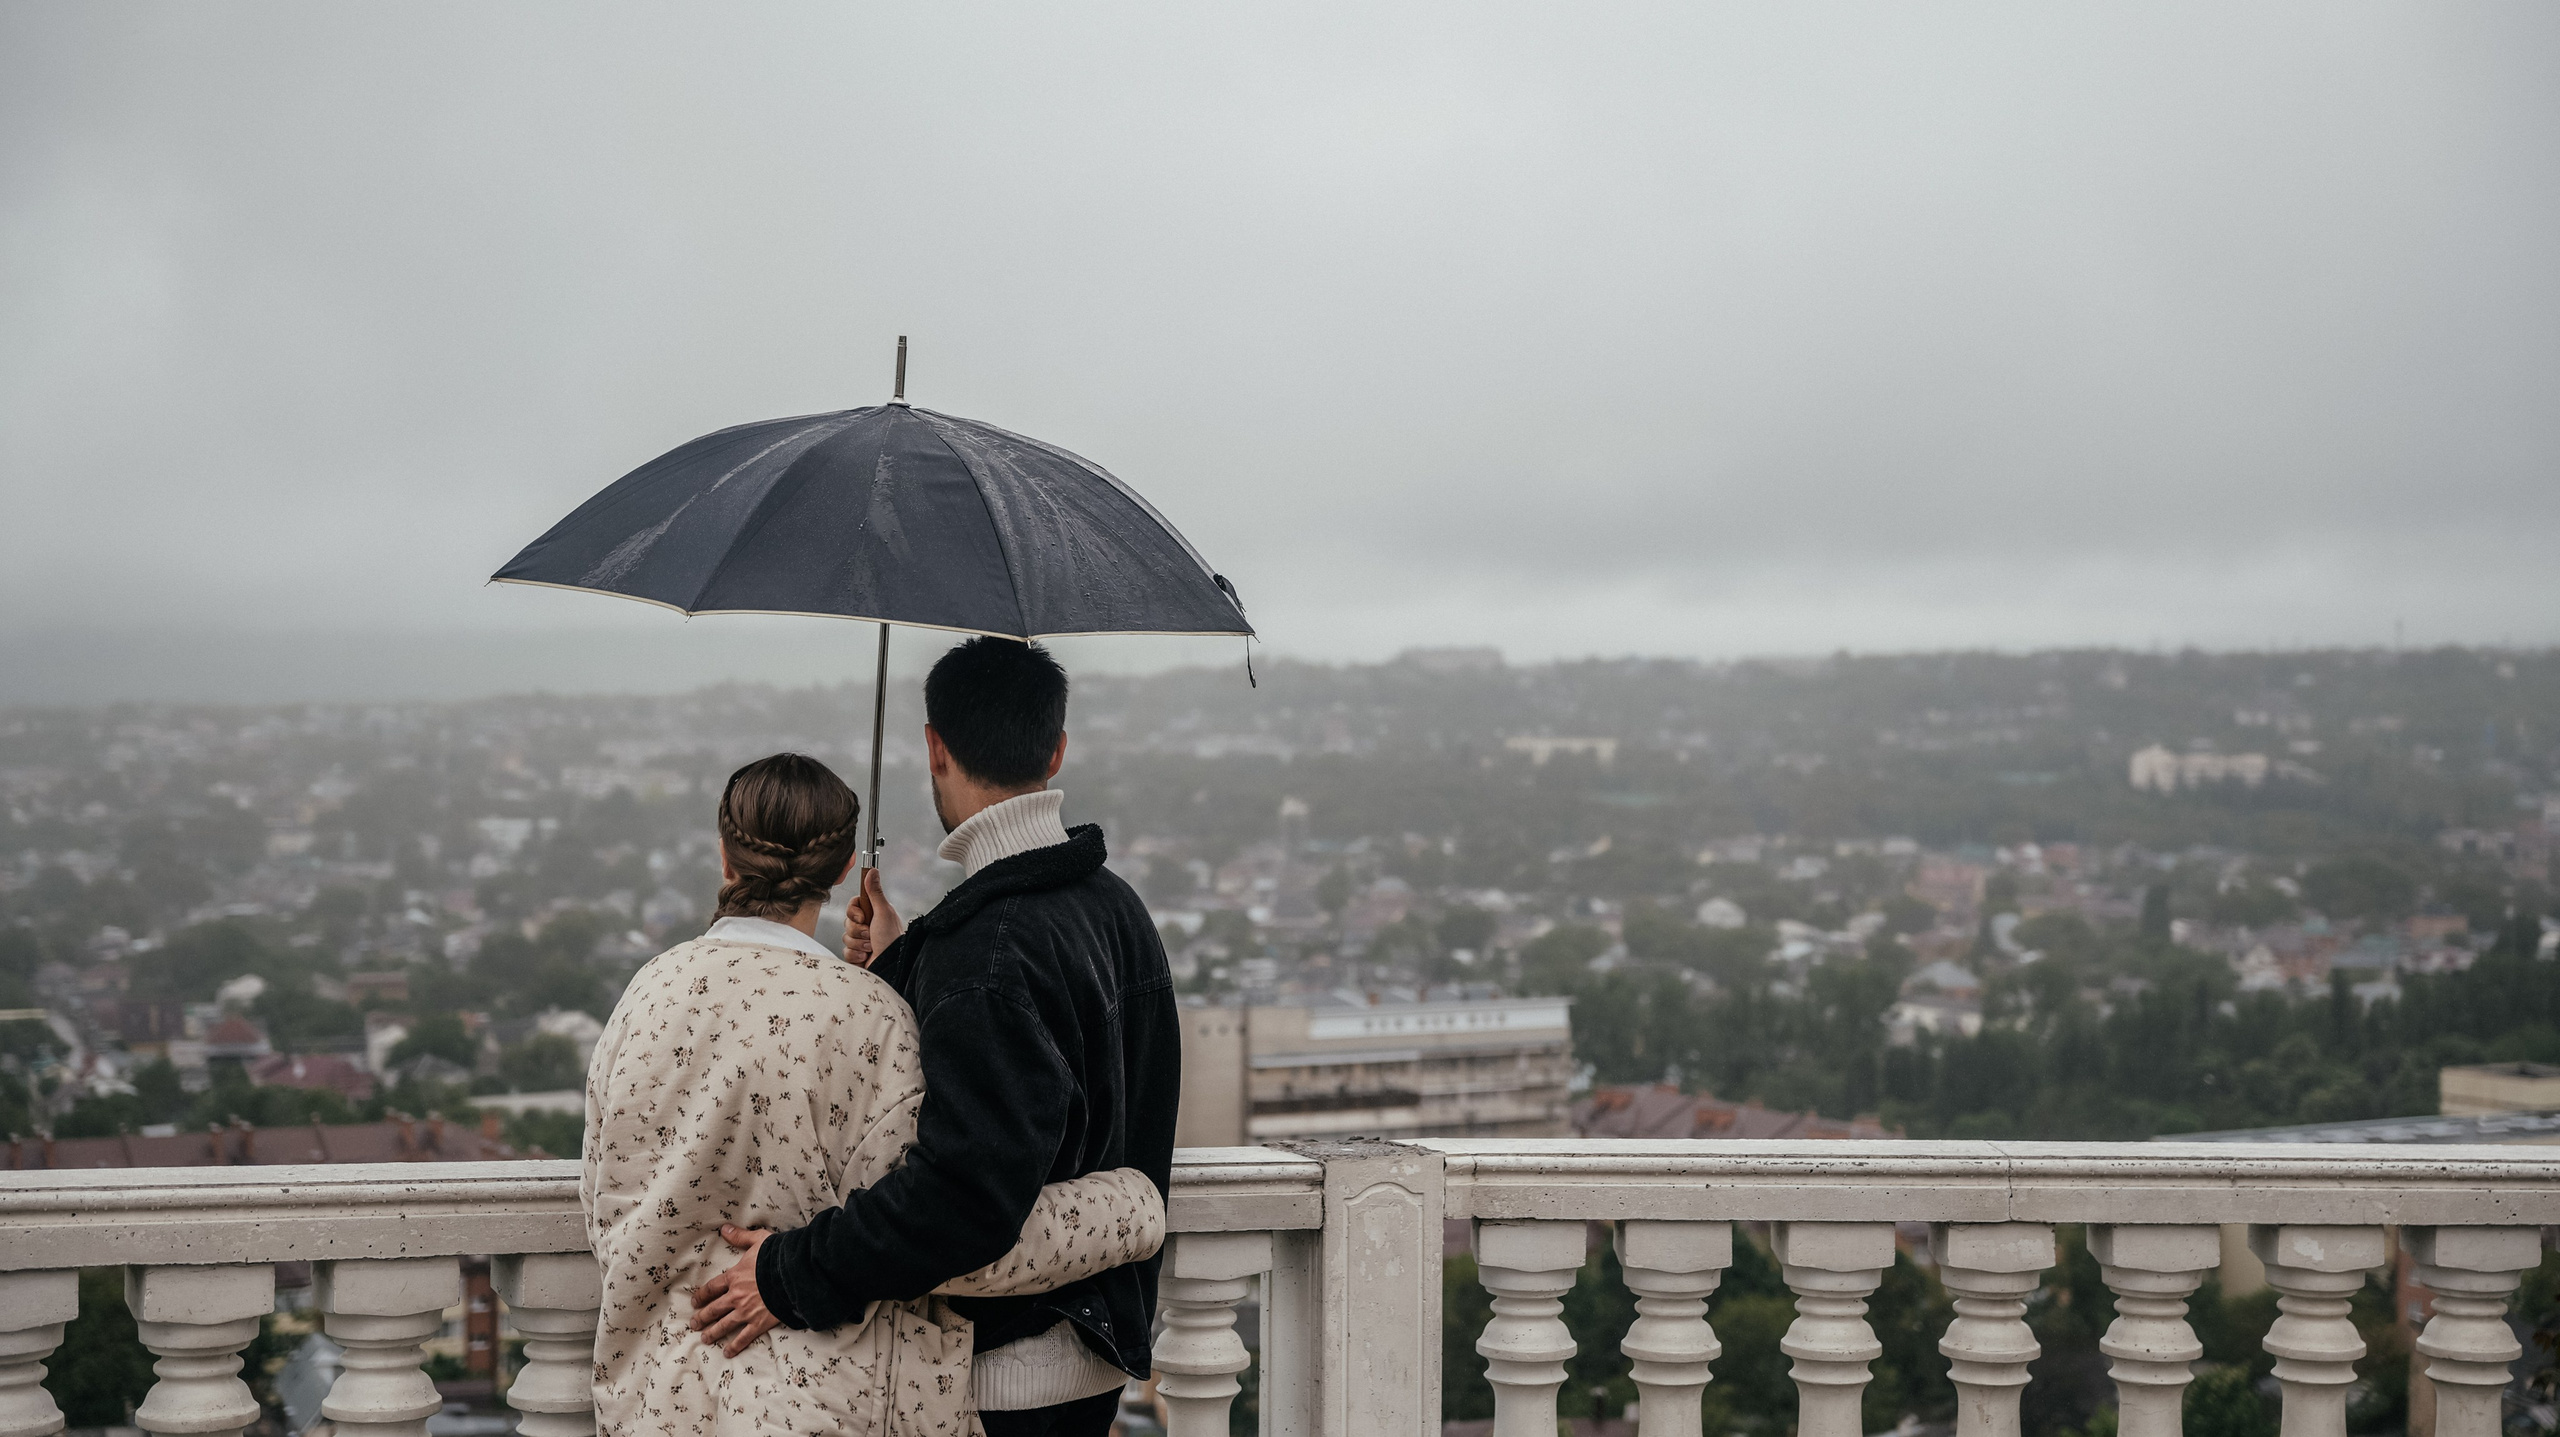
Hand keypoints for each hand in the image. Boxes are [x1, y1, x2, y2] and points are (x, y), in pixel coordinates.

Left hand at [689, 1225, 778, 1356]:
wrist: (793, 1275)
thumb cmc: (777, 1256)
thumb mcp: (758, 1240)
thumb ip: (740, 1236)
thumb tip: (724, 1229)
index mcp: (734, 1277)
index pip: (712, 1288)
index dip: (701, 1295)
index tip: (695, 1302)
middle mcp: (736, 1296)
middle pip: (714, 1309)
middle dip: (702, 1317)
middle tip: (694, 1323)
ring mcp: (746, 1311)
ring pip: (724, 1325)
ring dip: (713, 1332)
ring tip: (705, 1338)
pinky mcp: (759, 1323)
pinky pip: (744, 1337)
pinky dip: (735, 1346)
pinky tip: (727, 1352)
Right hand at [842, 867, 903, 967]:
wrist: (892, 965)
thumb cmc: (891, 938)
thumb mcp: (883, 912)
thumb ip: (875, 892)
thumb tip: (872, 869)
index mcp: (874, 913)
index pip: (853, 905)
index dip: (853, 911)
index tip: (862, 917)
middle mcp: (868, 926)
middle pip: (847, 921)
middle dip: (857, 930)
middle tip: (870, 934)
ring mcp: (862, 941)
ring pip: (845, 937)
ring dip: (858, 943)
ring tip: (871, 947)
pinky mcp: (857, 955)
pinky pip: (846, 952)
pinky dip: (856, 955)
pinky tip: (866, 958)